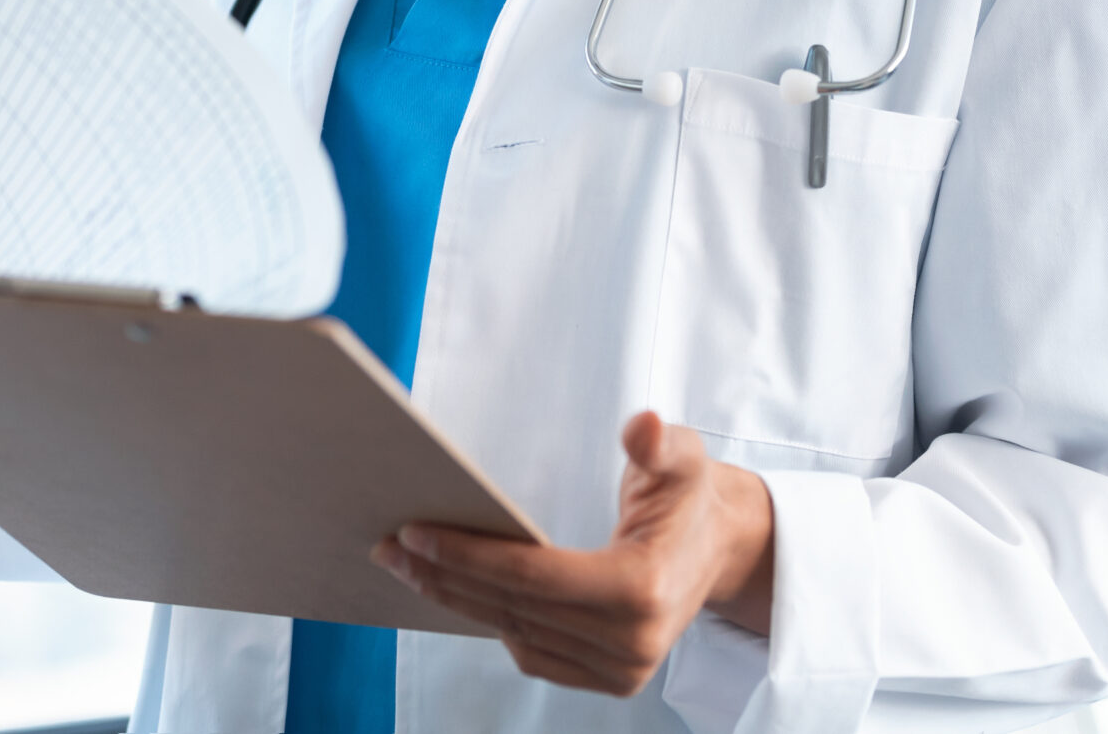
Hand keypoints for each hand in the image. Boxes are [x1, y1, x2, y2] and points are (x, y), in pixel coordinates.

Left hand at [374, 411, 772, 695]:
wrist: (719, 549)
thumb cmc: (689, 496)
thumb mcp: (683, 455)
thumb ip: (658, 442)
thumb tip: (641, 426)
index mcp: (642, 589)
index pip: (533, 576)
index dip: (468, 555)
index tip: (413, 531)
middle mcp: (632, 644)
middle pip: (514, 609)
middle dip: (444, 576)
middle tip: (388, 544)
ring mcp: (621, 670)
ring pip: (515, 634)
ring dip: (456, 601)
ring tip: (407, 565)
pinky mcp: (610, 680)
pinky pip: (532, 653)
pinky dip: (490, 621)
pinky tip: (454, 590)